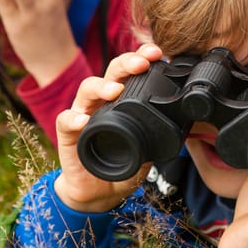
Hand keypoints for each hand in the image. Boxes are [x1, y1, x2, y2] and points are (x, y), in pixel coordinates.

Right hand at [53, 44, 162, 212]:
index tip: (158, 54)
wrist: (99, 192)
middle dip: (127, 63)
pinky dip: (74, 119)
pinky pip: (66, 120)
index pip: (131, 72)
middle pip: (111, 72)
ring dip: (101, 86)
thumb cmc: (121, 166)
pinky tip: (84, 121)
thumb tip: (181, 127)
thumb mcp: (146, 151)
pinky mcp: (68, 133)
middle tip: (141, 64)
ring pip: (87, 89)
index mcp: (122, 100)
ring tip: (115, 91)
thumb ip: (156, 136)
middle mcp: (102, 102)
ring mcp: (83, 114)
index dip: (142, 59)